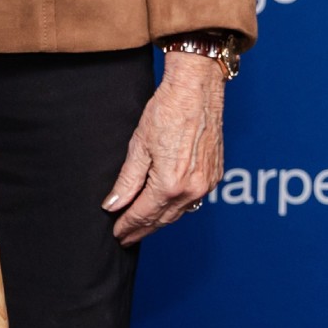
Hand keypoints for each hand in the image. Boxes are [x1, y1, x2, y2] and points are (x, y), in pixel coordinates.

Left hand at [102, 50, 225, 243]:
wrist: (196, 90)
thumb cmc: (166, 111)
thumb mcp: (139, 145)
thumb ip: (127, 181)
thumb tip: (113, 205)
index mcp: (171, 184)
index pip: (143, 214)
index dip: (128, 225)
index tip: (117, 234)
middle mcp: (192, 189)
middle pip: (162, 218)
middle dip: (142, 229)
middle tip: (126, 237)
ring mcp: (207, 184)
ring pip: (179, 212)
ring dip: (160, 220)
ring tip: (142, 226)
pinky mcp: (215, 175)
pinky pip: (193, 200)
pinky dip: (177, 207)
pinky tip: (166, 207)